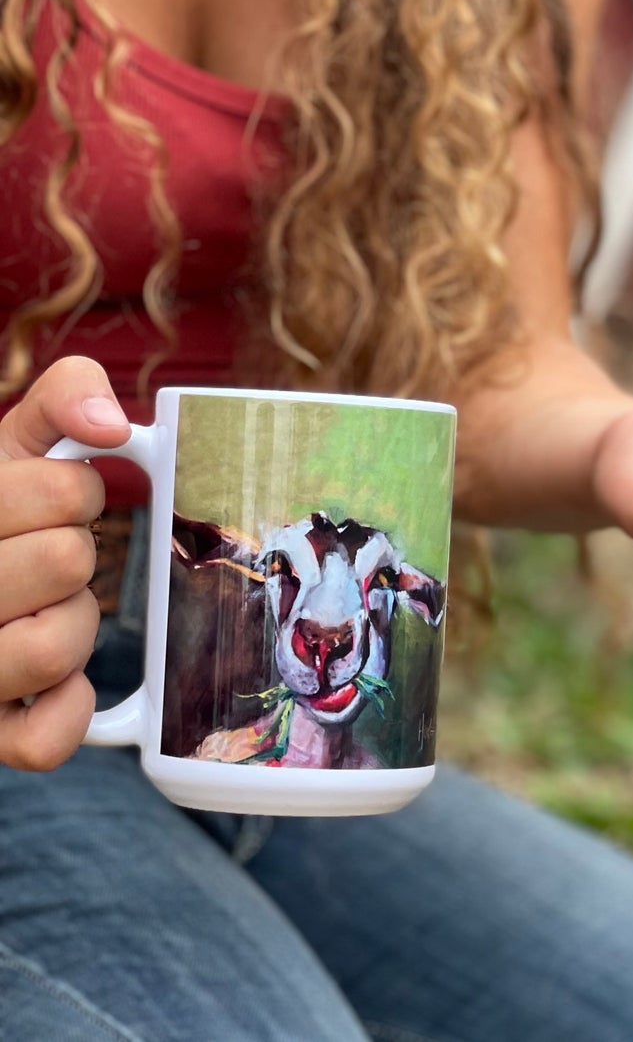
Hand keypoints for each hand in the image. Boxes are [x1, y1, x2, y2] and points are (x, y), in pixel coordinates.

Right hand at [0, 357, 128, 769]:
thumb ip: (65, 397)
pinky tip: (56, 683)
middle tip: (42, 560)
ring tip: (38, 613)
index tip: (48, 504)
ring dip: (74, 625)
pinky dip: (68, 710)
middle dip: (76, 554)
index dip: (77, 493)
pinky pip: (48, 739)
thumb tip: (113, 425)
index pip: (65, 493)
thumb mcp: (16, 442)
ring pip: (57, 646)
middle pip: (69, 563)